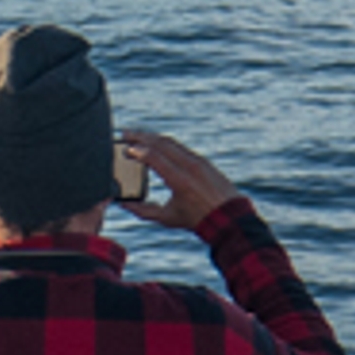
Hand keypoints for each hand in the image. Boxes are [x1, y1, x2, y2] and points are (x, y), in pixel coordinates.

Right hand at [114, 128, 238, 230]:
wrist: (230, 218)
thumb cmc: (198, 220)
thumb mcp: (168, 218)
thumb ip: (143, 211)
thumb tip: (124, 204)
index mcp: (179, 180)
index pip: (154, 156)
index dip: (136, 150)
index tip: (125, 148)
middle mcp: (189, 166)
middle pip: (161, 143)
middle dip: (141, 136)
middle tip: (126, 134)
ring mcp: (198, 161)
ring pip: (171, 142)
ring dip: (153, 137)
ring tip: (138, 136)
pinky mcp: (203, 161)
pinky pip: (181, 147)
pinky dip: (165, 143)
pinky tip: (157, 144)